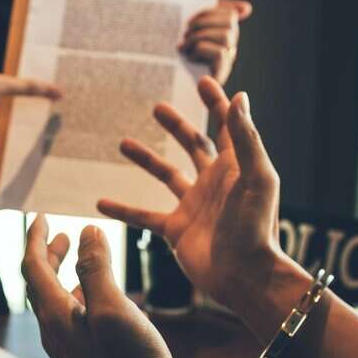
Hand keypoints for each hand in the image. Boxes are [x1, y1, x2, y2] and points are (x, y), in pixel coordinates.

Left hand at [20, 216, 173, 357]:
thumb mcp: (113, 307)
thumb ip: (96, 268)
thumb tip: (85, 232)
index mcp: (54, 316)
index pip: (33, 267)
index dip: (35, 239)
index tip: (41, 217)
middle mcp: (53, 333)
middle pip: (39, 285)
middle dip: (47, 255)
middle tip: (59, 235)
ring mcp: (66, 350)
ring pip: (53, 303)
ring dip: (61, 276)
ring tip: (76, 259)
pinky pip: (67, 320)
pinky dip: (75, 297)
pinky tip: (93, 299)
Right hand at [96, 76, 287, 312]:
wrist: (244, 276)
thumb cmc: (256, 227)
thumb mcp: (256, 176)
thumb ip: (245, 137)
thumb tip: (239, 97)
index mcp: (235, 167)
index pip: (227, 126)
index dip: (217, 103)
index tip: (203, 81)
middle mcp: (214, 183)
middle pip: (193, 145)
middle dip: (177, 125)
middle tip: (157, 107)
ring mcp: (194, 206)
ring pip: (165, 175)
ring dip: (146, 159)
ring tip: (122, 142)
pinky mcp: (176, 230)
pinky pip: (144, 216)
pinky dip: (123, 209)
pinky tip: (100, 202)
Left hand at [179, 0, 252, 83]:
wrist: (164, 74)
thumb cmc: (176, 50)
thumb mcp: (193, 26)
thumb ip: (216, 11)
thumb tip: (246, 8)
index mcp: (224, 34)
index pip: (230, 14)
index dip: (209, 12)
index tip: (189, 21)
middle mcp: (229, 47)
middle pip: (230, 23)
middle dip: (202, 23)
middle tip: (184, 34)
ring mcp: (226, 61)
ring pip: (225, 36)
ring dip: (199, 37)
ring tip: (183, 46)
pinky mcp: (220, 76)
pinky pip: (220, 53)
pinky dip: (201, 50)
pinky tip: (189, 57)